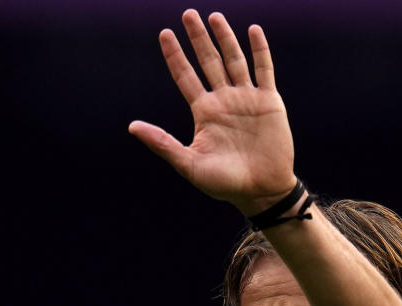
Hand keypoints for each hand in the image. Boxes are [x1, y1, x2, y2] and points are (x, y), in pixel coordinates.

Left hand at [129, 10, 296, 215]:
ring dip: (225, 38)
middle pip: (208, 61)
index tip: (164, 34)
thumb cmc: (225, 183)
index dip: (175, 56)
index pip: (185, 76)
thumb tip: (132, 126)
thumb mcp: (189, 165)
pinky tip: (253, 31)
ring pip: (234, 60)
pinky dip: (260, 50)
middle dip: (198, 38)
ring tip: (215, 16)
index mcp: (204, 112)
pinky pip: (264, 70)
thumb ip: (163, 143)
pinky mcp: (269, 102)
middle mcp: (224, 100)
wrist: (262, 191)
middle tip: (188, 14)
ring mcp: (247, 99)